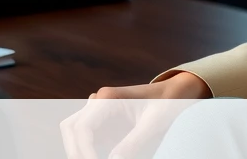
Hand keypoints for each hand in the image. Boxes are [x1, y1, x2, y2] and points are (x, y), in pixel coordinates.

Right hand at [60, 72, 210, 158]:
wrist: (175, 94)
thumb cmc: (166, 103)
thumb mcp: (154, 123)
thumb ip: (134, 142)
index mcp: (108, 97)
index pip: (82, 127)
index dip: (84, 149)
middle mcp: (99, 102)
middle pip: (71, 127)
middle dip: (76, 149)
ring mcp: (99, 111)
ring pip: (76, 132)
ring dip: (82, 149)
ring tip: (97, 157)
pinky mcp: (104, 122)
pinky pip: (89, 138)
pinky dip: (92, 150)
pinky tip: (105, 154)